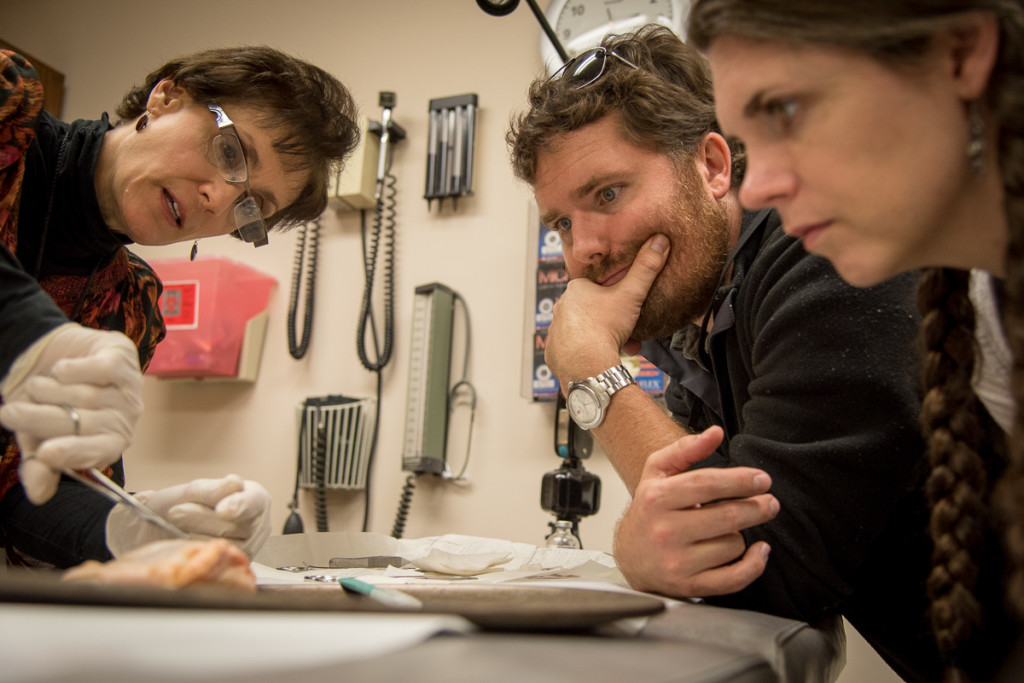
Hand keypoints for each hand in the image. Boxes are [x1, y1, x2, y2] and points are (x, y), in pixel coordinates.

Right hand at [0, 323, 142, 503]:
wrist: (51, 359)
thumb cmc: (48, 405)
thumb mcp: (36, 437)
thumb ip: (39, 465)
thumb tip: (38, 496)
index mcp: (107, 444)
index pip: (96, 453)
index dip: (71, 454)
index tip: (45, 453)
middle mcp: (123, 419)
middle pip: (82, 423)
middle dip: (39, 418)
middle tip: (10, 413)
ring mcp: (127, 389)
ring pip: (84, 395)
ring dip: (49, 390)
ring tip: (37, 388)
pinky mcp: (122, 359)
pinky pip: (99, 369)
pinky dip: (72, 369)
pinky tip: (60, 370)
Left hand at [105, 475, 272, 558]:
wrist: (166, 526)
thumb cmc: (188, 503)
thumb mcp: (195, 490)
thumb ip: (214, 489)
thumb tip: (235, 485)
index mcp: (255, 497)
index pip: (252, 503)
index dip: (238, 506)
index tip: (222, 511)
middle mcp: (258, 524)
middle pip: (232, 526)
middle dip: (200, 518)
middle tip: (177, 511)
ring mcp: (248, 547)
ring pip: (221, 545)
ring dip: (194, 534)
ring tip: (183, 525)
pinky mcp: (233, 566)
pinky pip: (214, 561)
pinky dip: (197, 550)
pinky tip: (189, 539)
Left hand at [545, 234, 669, 385]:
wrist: (587, 364)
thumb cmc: (606, 326)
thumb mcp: (631, 294)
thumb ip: (646, 268)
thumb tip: (660, 240)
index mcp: (576, 289)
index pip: (598, 289)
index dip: (617, 300)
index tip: (629, 312)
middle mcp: (560, 306)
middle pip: (592, 311)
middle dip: (612, 322)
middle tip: (628, 335)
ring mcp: (554, 330)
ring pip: (583, 331)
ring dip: (600, 338)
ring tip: (617, 348)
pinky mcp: (553, 352)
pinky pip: (571, 350)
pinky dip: (584, 353)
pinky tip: (598, 359)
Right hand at [614, 427, 778, 597]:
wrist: (630, 556)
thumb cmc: (649, 511)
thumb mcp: (657, 473)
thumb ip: (685, 449)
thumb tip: (716, 433)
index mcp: (658, 498)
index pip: (708, 484)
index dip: (741, 480)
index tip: (762, 480)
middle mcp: (665, 531)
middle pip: (728, 516)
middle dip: (757, 507)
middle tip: (769, 502)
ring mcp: (677, 561)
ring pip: (733, 544)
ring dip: (742, 534)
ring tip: (732, 528)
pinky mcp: (689, 585)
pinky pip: (733, 578)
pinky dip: (754, 565)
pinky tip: (759, 550)